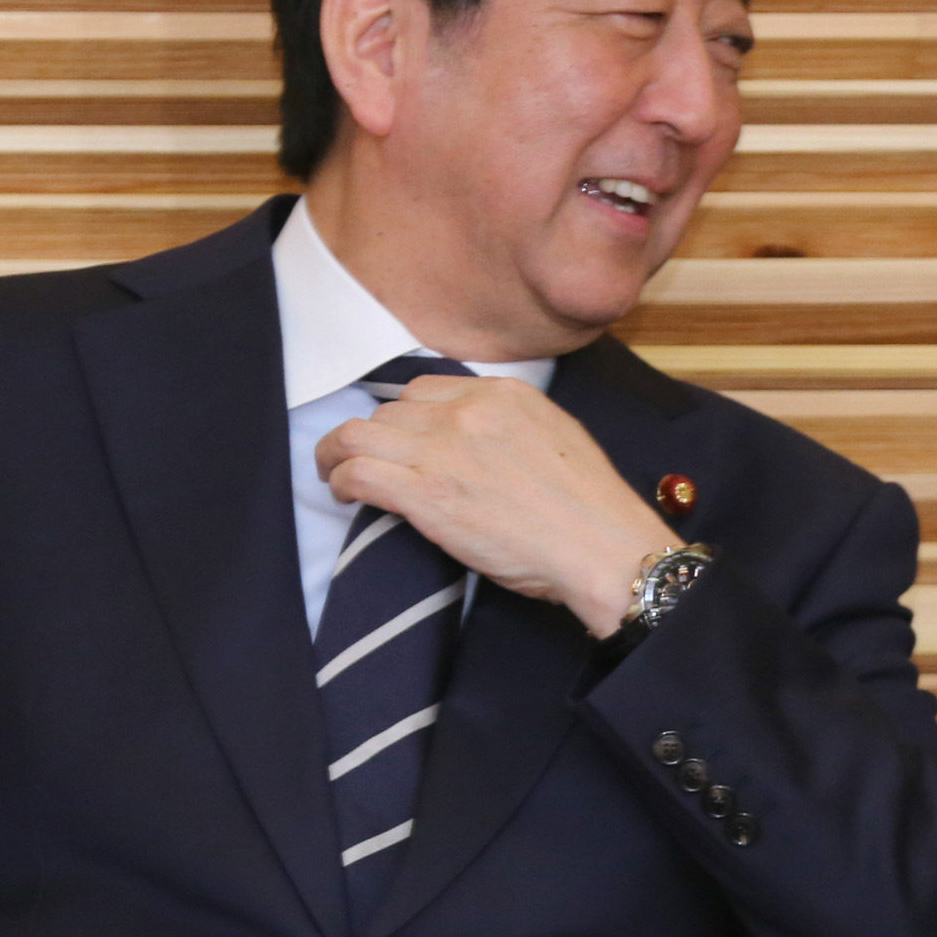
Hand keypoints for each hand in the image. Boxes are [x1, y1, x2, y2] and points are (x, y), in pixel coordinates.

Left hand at [315, 376, 674, 639]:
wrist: (603, 547)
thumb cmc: (590, 509)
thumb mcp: (556, 437)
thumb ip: (510, 426)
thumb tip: (478, 443)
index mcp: (503, 394)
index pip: (426, 390)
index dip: (405, 417)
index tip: (400, 439)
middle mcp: (468, 412)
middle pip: (390, 411)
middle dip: (373, 437)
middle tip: (364, 461)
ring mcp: (443, 450)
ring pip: (359, 435)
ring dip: (338, 454)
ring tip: (334, 473)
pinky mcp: (425, 494)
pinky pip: (357, 472)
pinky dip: (340, 480)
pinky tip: (343, 495)